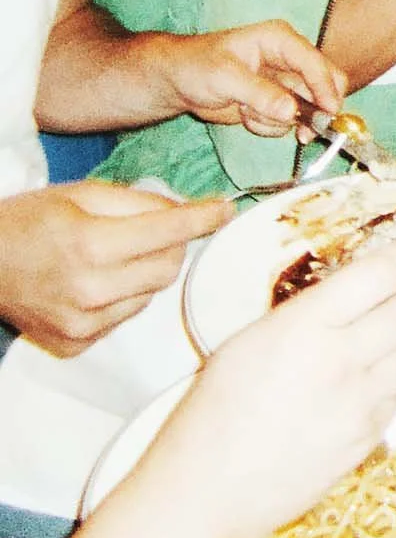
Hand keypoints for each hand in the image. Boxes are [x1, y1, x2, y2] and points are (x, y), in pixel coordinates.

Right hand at [0, 185, 233, 355]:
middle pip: (169, 268)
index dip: (202, 218)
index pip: (169, 233)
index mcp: (90, 244)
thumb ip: (138, 202)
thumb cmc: (30, 221)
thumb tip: (187, 212)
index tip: (224, 209)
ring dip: (146, 273)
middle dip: (172, 245)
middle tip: (154, 231)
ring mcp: (84, 324)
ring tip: (113, 257)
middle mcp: (91, 290)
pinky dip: (123, 297)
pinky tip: (94, 283)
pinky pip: (125, 316)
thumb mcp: (81, 194)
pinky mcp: (77, 343)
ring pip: (150, 294)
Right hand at [131, 235, 395, 537]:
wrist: (208, 494)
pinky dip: (384, 391)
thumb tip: (351, 298)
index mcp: (303, 327)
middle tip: (383, 310)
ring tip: (362, 358)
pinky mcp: (367, 441)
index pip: (378, 276)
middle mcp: (339, 361)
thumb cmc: (213, 415)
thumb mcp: (248, 343)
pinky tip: (349, 400)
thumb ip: (304, 316)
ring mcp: (358, 405)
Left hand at [156, 22, 347, 135]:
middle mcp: (289, 59)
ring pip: (304, 109)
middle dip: (313, 109)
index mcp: (280, 40)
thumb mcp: (225, 77)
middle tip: (305, 130)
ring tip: (247, 111)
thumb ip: (260, 93)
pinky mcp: (277, 103)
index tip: (330, 112)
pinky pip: (287, 122)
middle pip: (323, 85)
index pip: (314, 63)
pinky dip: (266, 126)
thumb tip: (291, 111)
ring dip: (277, 119)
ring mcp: (284, 83)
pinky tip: (244, 115)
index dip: (325, 87)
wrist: (178, 83)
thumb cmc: (197, 66)